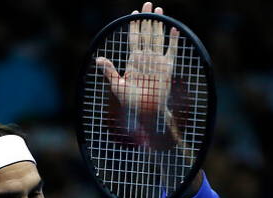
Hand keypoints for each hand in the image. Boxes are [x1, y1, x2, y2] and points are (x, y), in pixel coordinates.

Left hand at [96, 3, 180, 141]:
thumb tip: (98, 59)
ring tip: (159, 10)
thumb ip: (109, 72)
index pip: (133, 38)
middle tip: (148, 3)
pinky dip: (173, 40)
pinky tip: (174, 29)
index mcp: (133, 60)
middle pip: (146, 33)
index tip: (134, 13)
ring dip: (159, 24)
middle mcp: (145, 58)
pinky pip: (171, 51)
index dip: (134, 26)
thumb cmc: (131, 102)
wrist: (147, 112)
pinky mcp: (168, 67)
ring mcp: (157, 61)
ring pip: (158, 38)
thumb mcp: (117, 86)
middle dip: (147, 18)